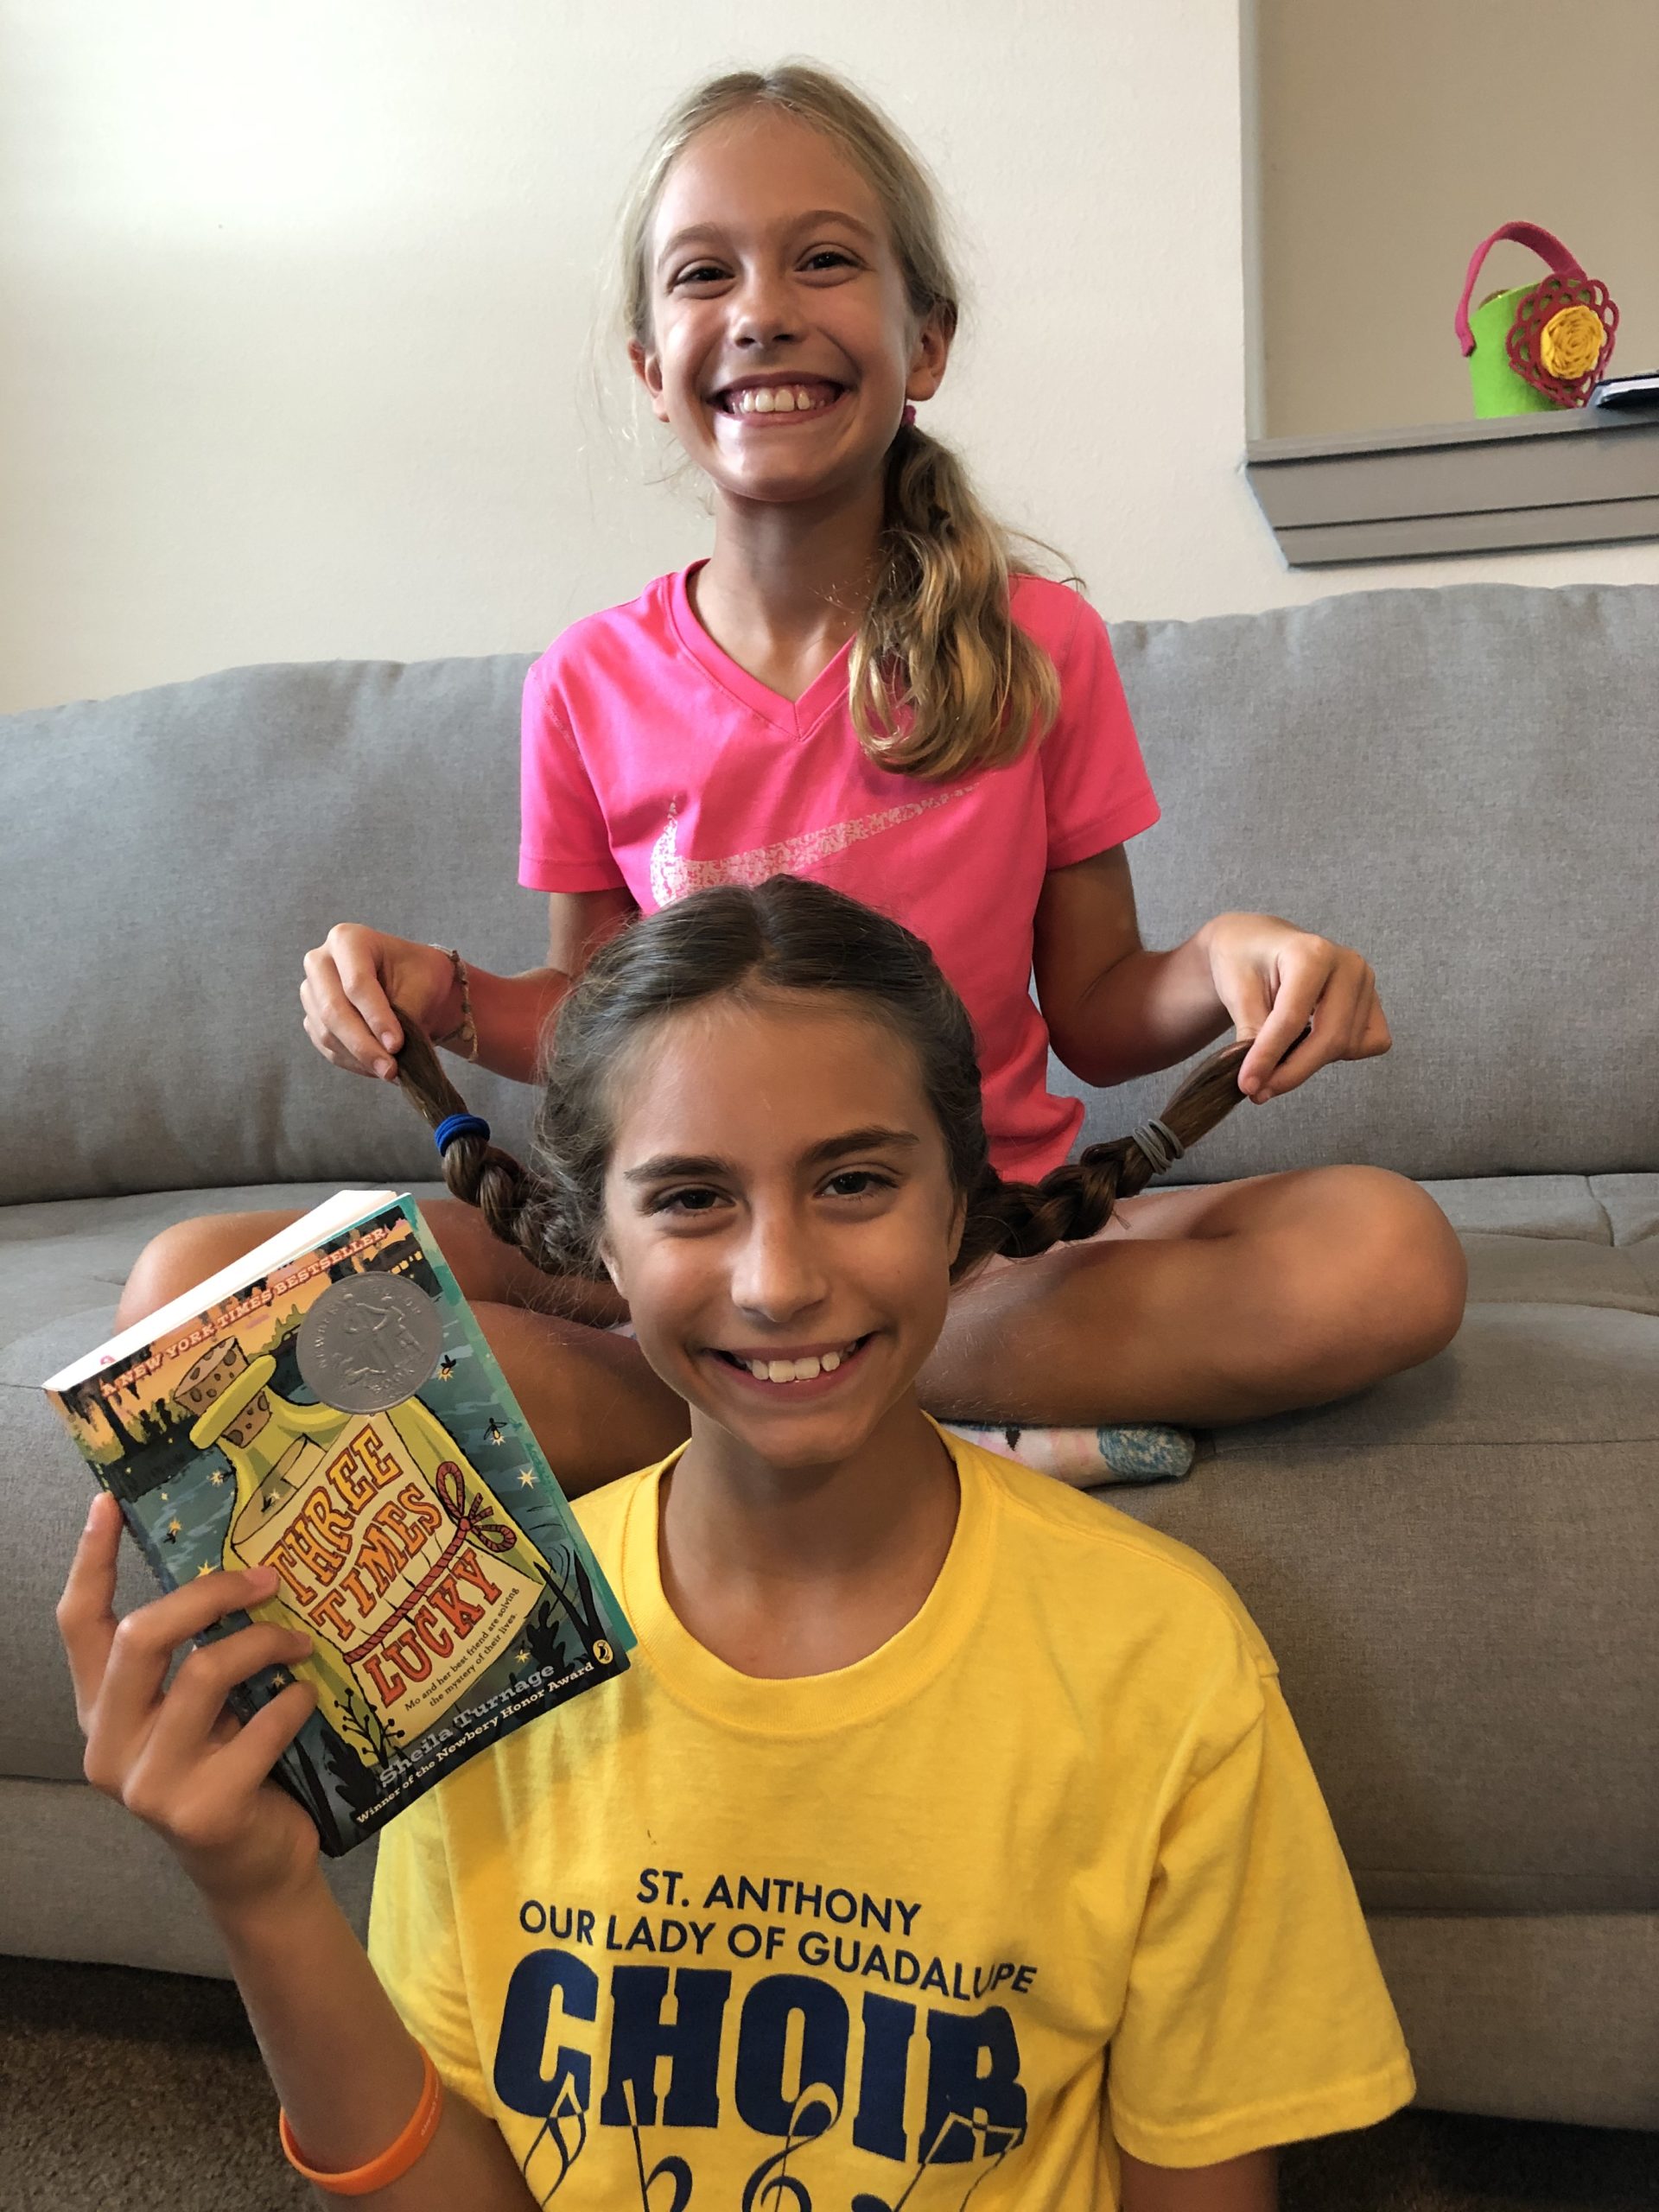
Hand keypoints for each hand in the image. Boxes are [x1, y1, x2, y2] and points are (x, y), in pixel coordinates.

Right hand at [58, 1492, 321, 1918]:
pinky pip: (260, 1728)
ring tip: (300, 1644)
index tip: (108, 1503)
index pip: (79, 1624)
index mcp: (103, 1711)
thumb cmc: (233, 1769)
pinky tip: (308, 1702)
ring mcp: (150, 1784)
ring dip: (265, 1645)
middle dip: (209, 1595)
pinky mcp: (202, 1810)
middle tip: (267, 1580)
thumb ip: (197, 1655)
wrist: (258, 1868)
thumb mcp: (202, 1710)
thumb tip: (245, 1567)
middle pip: (142, 1637)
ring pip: (204, 1674)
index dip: (91, 1560)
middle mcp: (109, 1745)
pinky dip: (295, 1704)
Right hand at [300, 926, 456, 1081]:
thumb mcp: (422, 985)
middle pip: (333, 1009)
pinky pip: (326, 1047)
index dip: (376, 1018)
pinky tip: (375, 1067)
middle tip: (390, 1069)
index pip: (357, 983)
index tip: (397, 1045)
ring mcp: (311, 991)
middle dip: (364, 1044)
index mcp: (348, 939)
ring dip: (358, 1058)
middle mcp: (320, 961)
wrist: (416, 986)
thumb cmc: (420, 977)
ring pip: (326, 1032)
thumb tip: (389, 1051)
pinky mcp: (312, 1017)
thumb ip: (403, 1014)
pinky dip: (352, 1062)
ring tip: (389, 1070)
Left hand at [1200, 912, 1389, 1100]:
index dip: (1269, 1057)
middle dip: (1293, 1072)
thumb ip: (1252, 1032)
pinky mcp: (1374, 1001)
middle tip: (1259, 1092)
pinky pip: (1369, 1044)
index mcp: (1312, 953)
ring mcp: (1366, 983)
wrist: (1259, 944)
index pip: (1293, 1018)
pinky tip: (1311, 1044)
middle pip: (1330, 1037)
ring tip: (1277, 1061)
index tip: (1247, 1085)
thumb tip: (1261, 1077)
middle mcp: (1348, 965)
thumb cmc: (1245, 960)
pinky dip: (1341, 1054)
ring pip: (1347, 1046)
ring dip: (1309, 1064)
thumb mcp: (1236, 991)